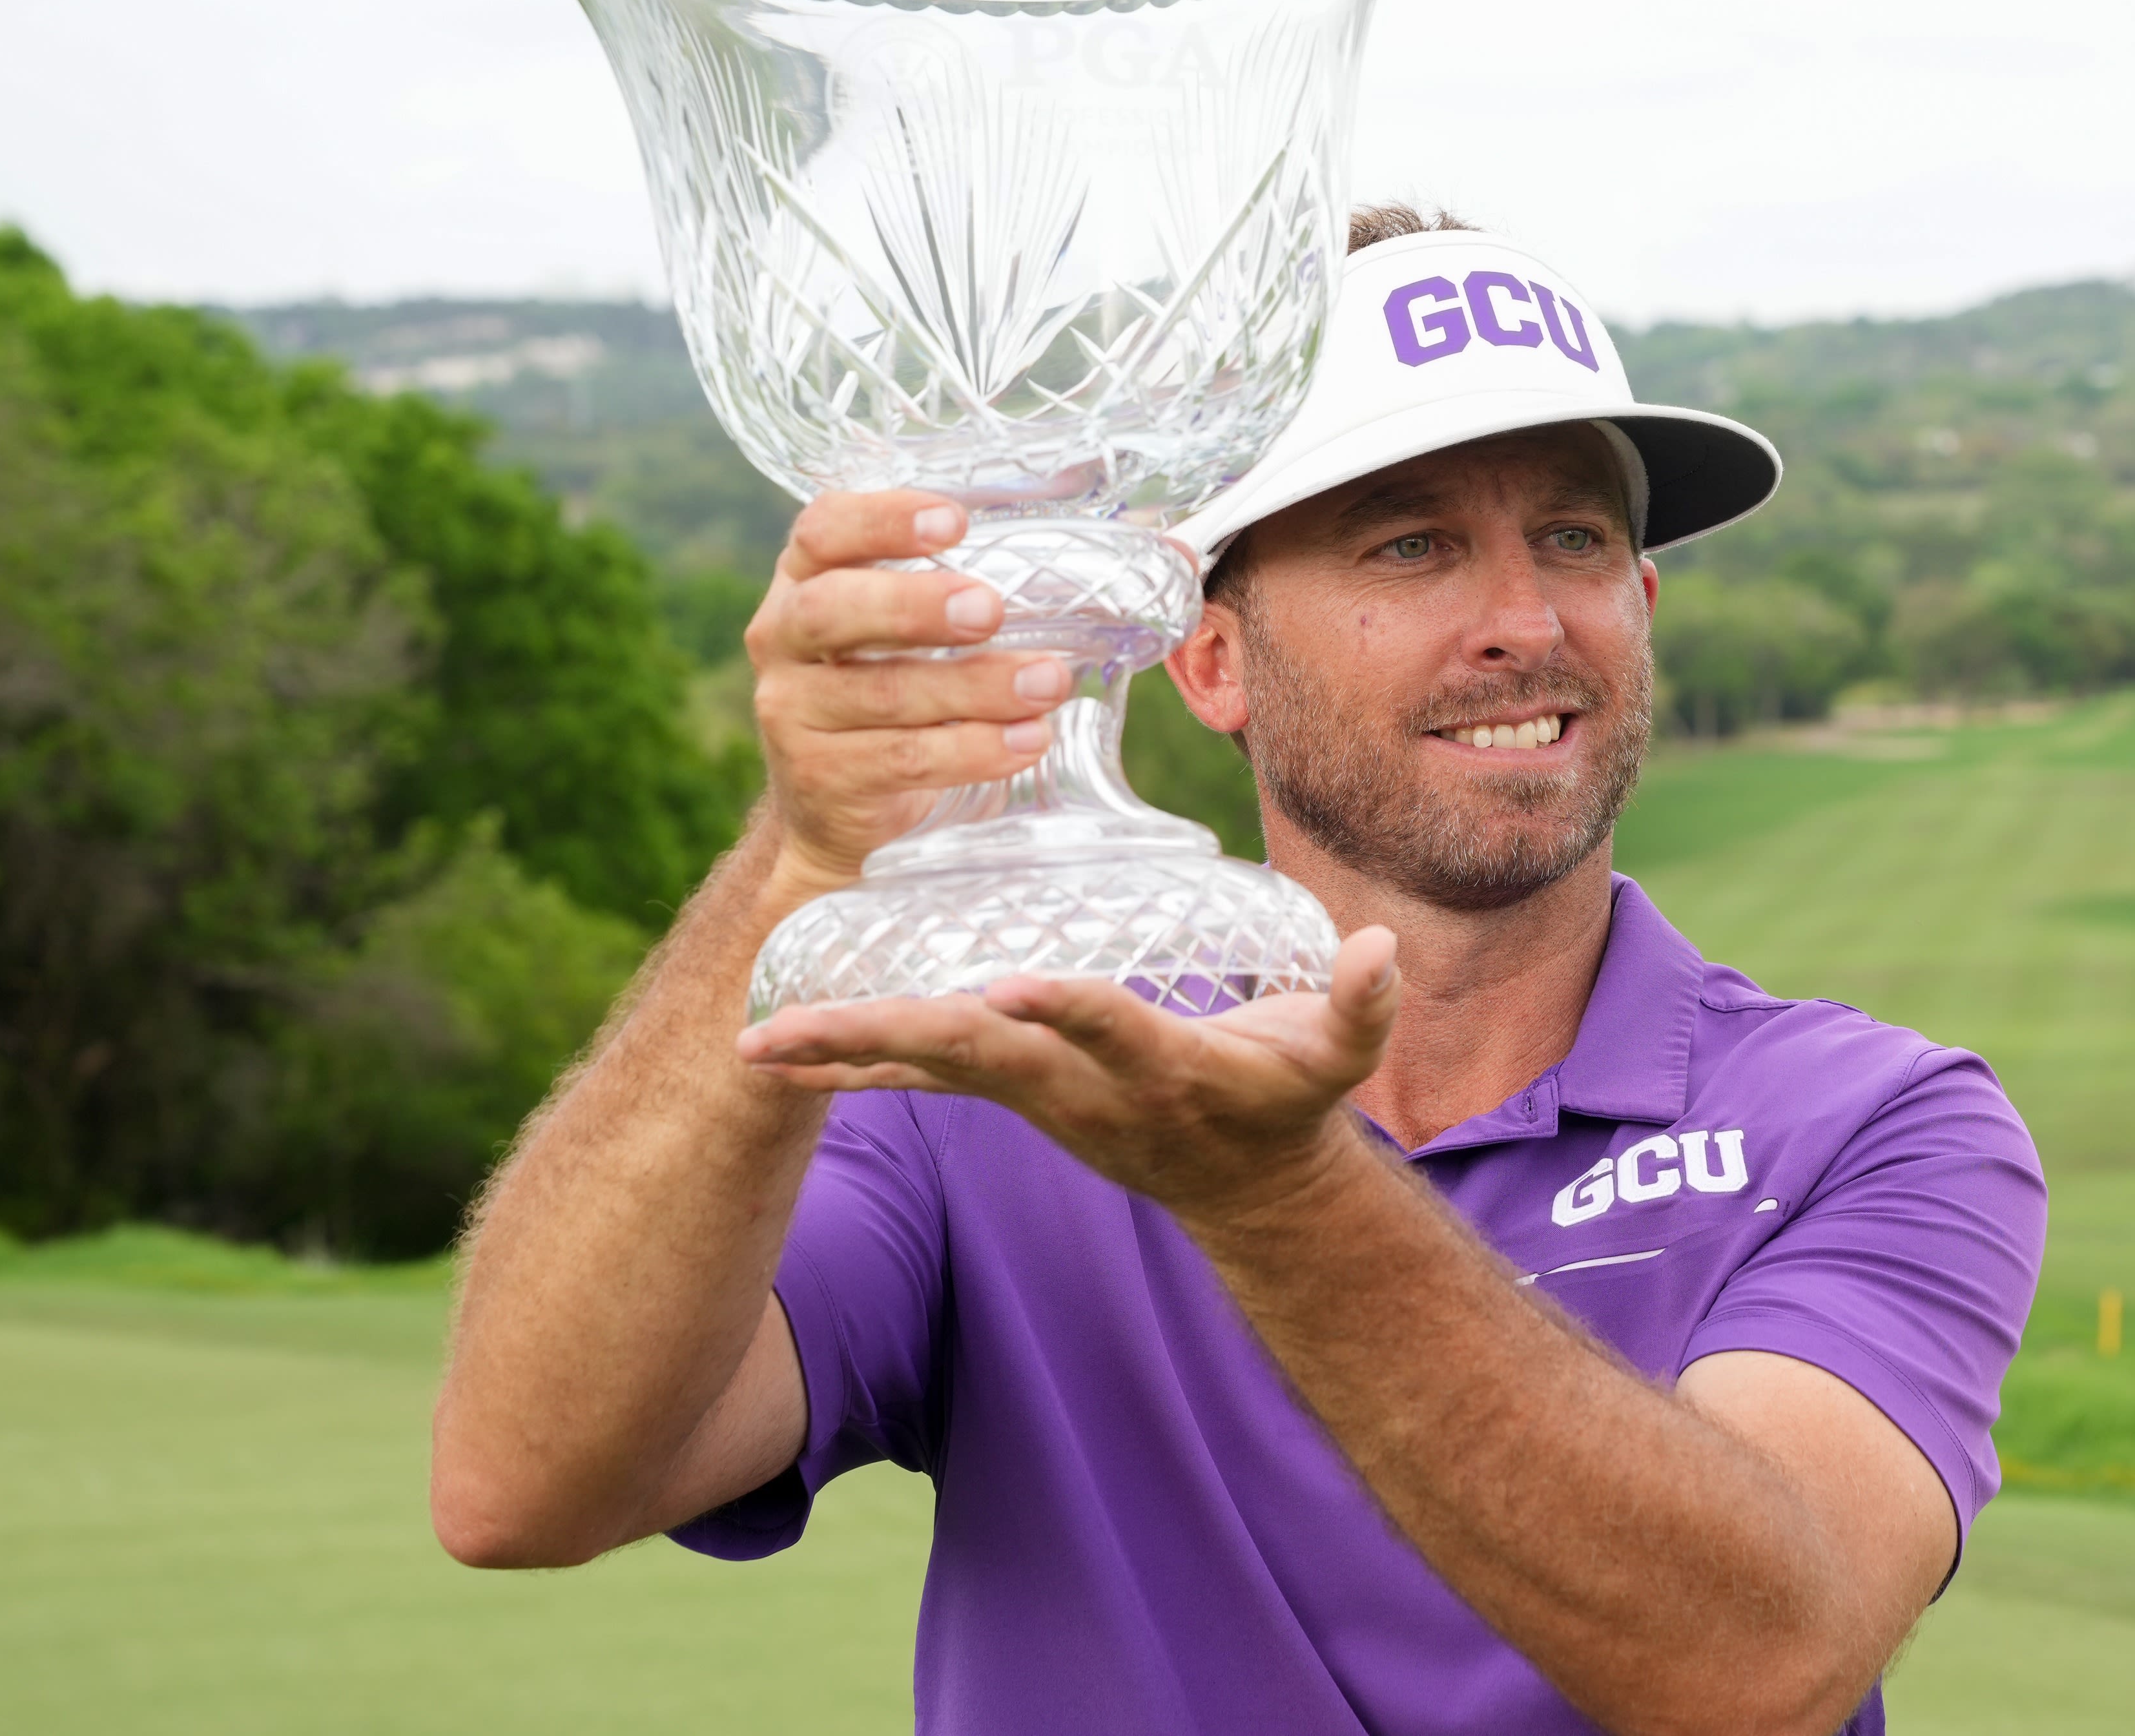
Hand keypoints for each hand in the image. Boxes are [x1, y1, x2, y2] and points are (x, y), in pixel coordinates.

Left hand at [734, 928, 1404, 1222]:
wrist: (1246, 1189)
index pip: (1107, 1030)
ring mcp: (1039, 1098)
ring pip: (930, 1069)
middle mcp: (1083, 1088)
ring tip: (753, 1041)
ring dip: (842, 1054)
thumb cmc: (1290, 1100)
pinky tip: (775, 1053)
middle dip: (883, 1038)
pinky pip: (919, 1082)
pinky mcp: (1012, 1094)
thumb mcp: (1340, 1060)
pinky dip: (848, 1068)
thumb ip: (1360, 1004)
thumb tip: (1381, 946)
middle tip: (786, 1031)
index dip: (1066, 1010)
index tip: (1009, 986)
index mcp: (1160, 1067)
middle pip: (976, 1057)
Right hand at [747, 491, 1073, 898]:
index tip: (954, 520)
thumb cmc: (912, 691)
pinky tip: (1027, 741)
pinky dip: (970, 750)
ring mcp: (793, 712)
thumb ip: (1027, 584)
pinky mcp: (820, 778)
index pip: (824, 528)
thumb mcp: (942, 632)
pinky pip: (900, 760)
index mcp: (812, 577)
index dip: (880, 518)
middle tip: (989, 608)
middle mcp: (785, 637)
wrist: (848, 814)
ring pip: (881, 693)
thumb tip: (1178, 553)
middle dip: (913, 605)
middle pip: (833, 609)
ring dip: (972, 686)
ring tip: (1049, 682)